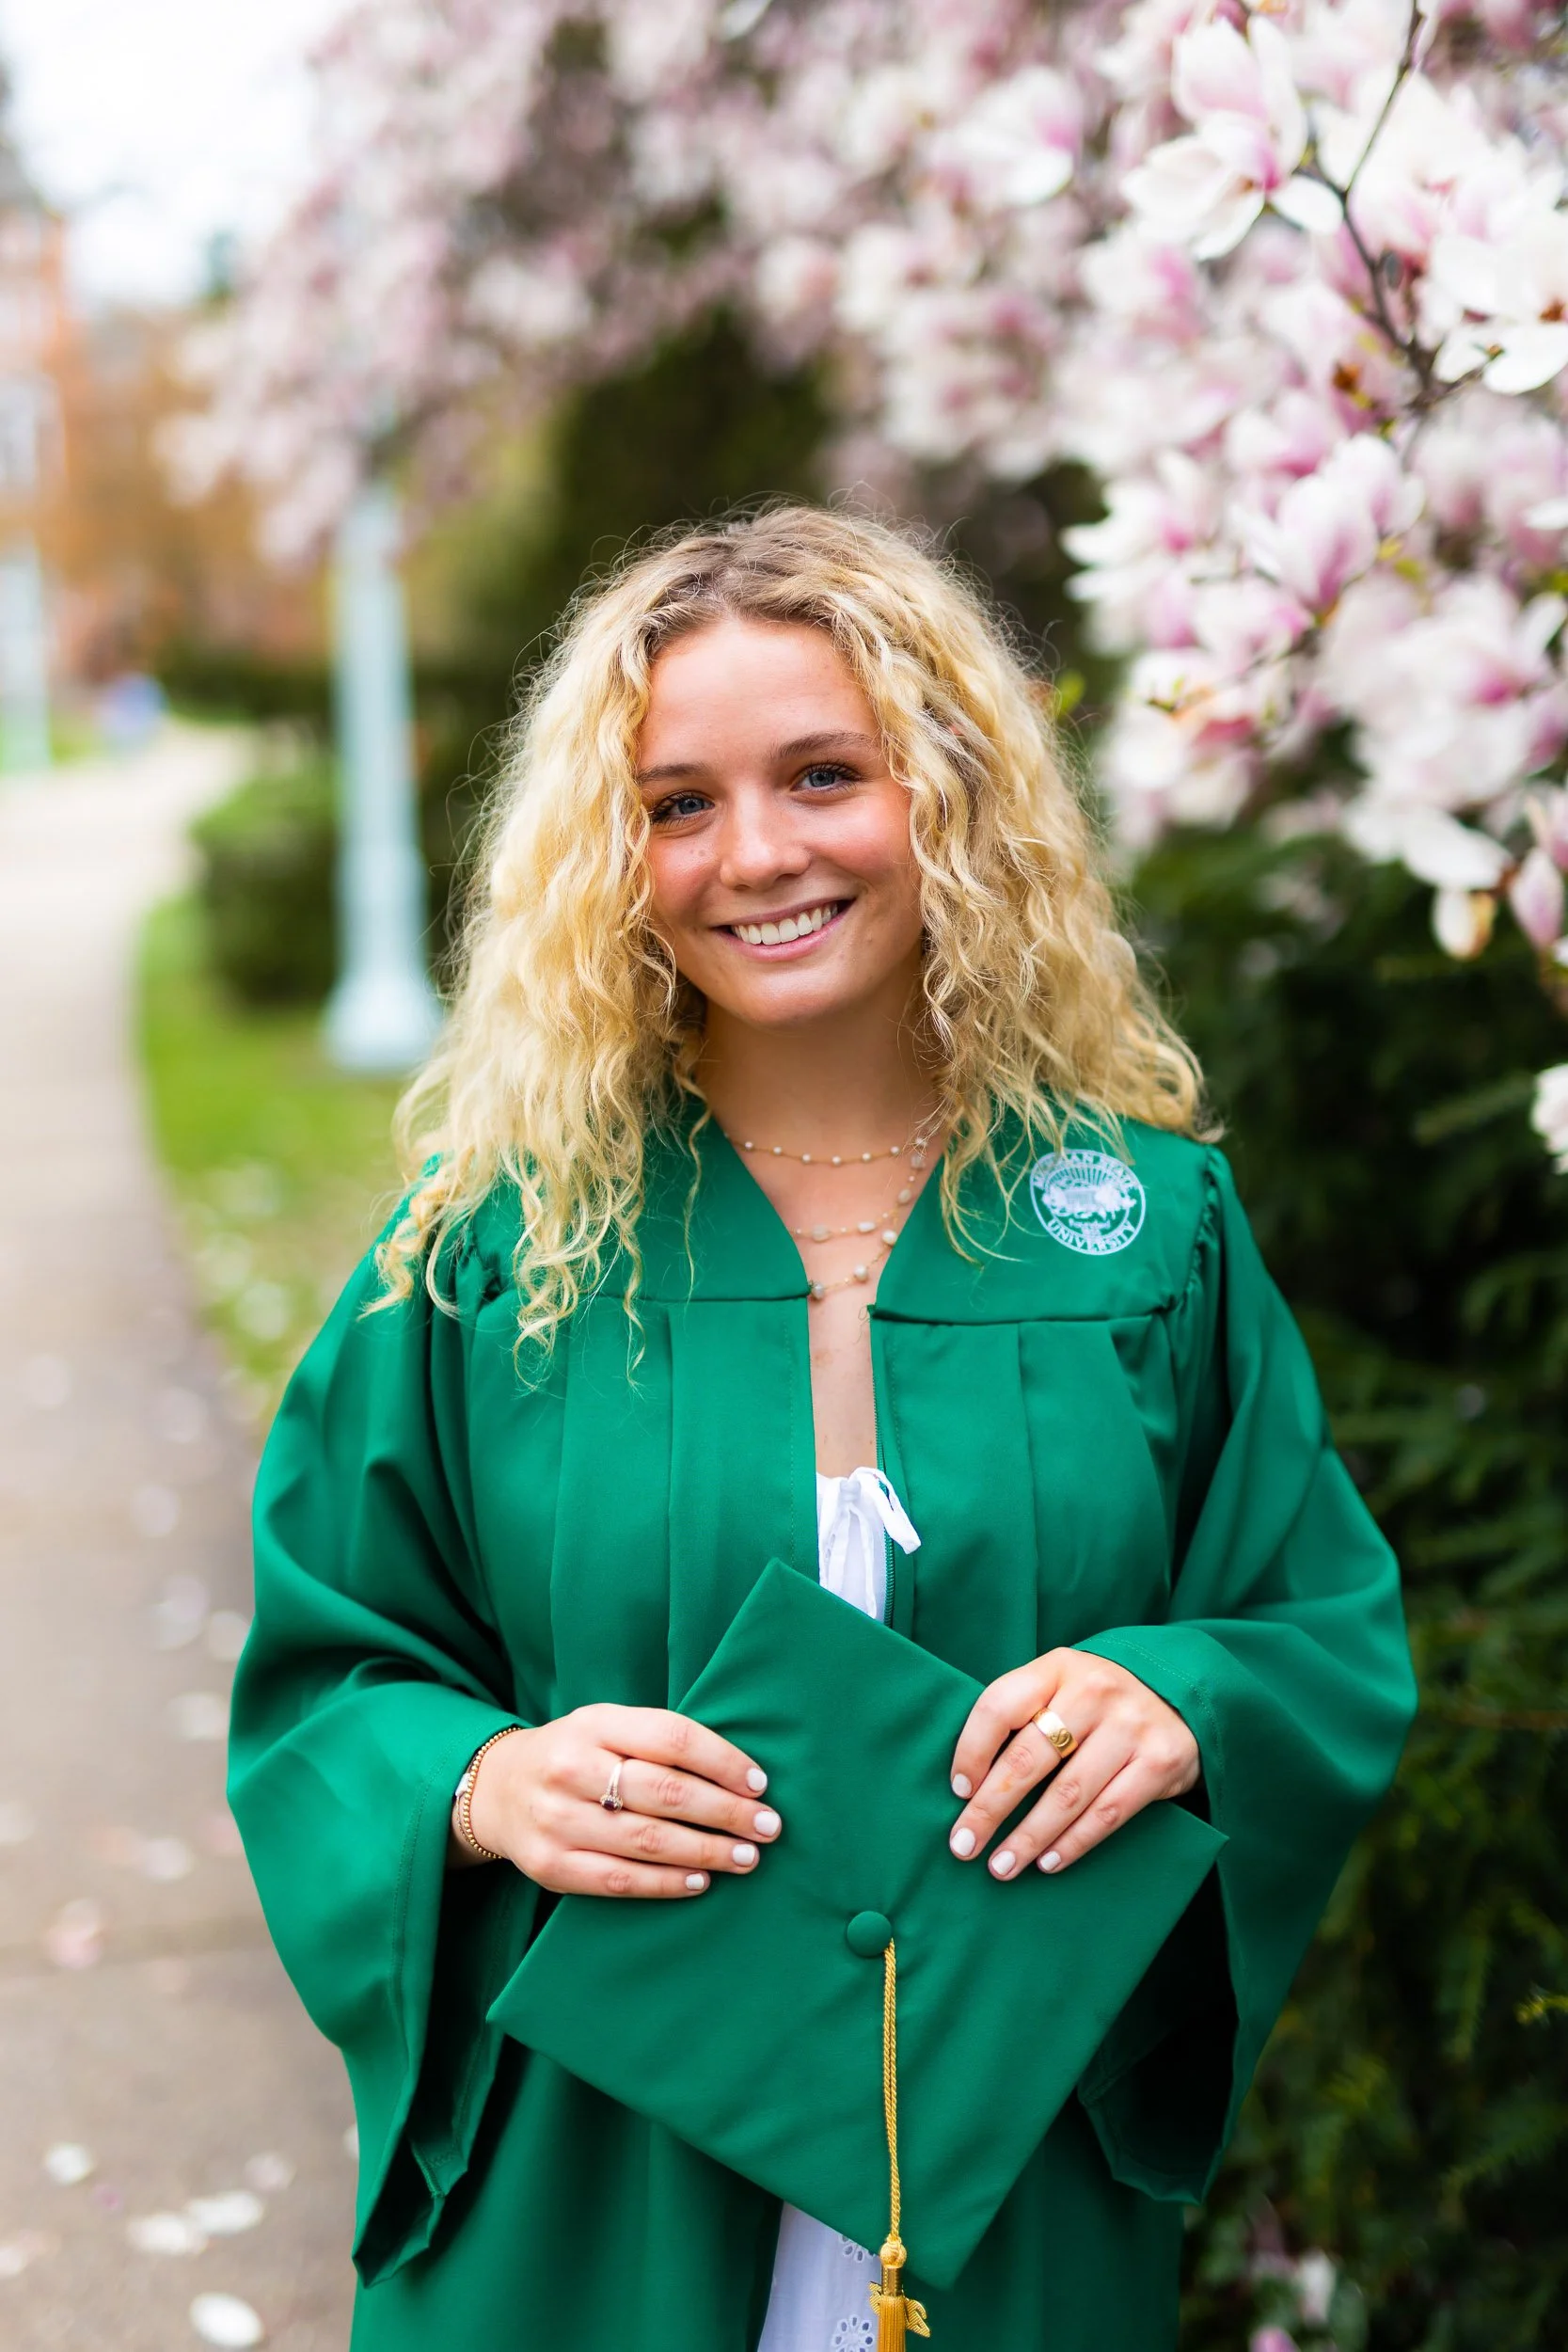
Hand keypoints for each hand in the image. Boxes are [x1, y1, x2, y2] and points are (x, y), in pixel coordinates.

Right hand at [462, 1705, 780, 1898]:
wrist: (497, 1789)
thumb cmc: (577, 1755)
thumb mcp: (607, 1727)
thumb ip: (659, 1742)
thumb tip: (739, 1776)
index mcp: (594, 1723)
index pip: (672, 1737)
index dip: (723, 1761)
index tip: (760, 1784)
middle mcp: (573, 1768)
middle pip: (666, 1792)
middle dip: (726, 1812)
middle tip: (767, 1827)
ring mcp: (557, 1819)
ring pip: (647, 1840)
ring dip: (706, 1852)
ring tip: (746, 1858)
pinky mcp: (550, 1866)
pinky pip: (619, 1880)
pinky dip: (666, 1883)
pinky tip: (700, 1881)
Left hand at [947, 1650, 1199, 1879]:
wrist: (1179, 1694)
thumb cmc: (1097, 1701)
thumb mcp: (1060, 1686)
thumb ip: (1023, 1716)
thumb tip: (968, 1782)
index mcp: (1057, 1667)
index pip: (999, 1706)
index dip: (971, 1751)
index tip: (958, 1791)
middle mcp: (1094, 1691)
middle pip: (1028, 1757)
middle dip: (990, 1808)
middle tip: (964, 1844)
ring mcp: (1131, 1726)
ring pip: (1067, 1794)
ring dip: (1029, 1837)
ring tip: (1001, 1865)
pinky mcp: (1160, 1761)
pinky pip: (1108, 1813)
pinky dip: (1073, 1843)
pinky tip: (1048, 1862)